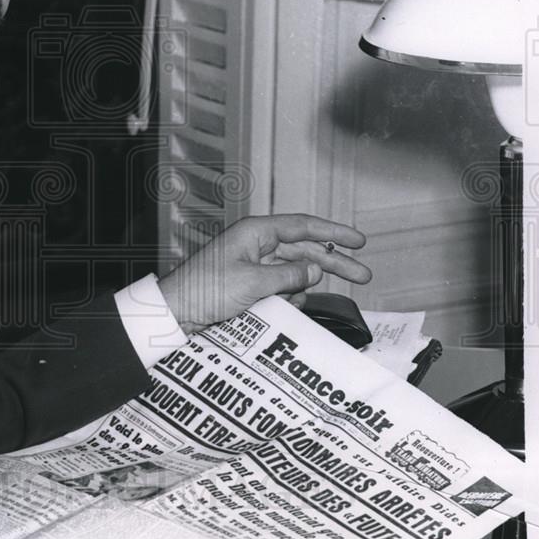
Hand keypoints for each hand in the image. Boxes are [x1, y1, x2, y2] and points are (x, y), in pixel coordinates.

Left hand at [157, 214, 372, 333]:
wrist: (176, 311)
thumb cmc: (206, 289)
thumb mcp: (253, 282)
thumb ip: (289, 276)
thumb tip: (314, 271)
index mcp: (256, 232)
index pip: (304, 226)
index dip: (334, 232)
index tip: (360, 241)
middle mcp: (257, 244)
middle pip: (305, 250)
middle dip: (333, 263)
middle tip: (363, 275)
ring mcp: (253, 264)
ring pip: (292, 271)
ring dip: (302, 286)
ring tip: (296, 301)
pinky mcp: (249, 283)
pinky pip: (279, 286)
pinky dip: (287, 296)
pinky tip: (287, 306)